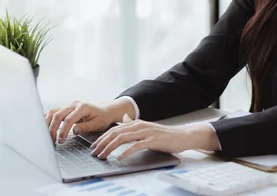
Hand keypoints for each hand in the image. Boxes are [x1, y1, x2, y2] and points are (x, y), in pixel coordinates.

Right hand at [45, 101, 114, 144]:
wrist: (104, 111)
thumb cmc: (102, 118)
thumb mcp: (98, 124)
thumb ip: (86, 127)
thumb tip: (74, 131)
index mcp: (83, 107)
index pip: (69, 119)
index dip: (63, 131)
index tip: (61, 141)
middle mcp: (74, 104)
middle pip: (58, 115)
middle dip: (53, 129)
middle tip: (53, 142)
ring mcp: (69, 106)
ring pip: (53, 112)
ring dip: (48, 124)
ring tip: (48, 137)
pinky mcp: (65, 109)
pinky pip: (53, 113)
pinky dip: (47, 120)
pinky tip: (45, 128)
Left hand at [89, 114, 220, 159]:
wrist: (182, 136)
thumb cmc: (164, 135)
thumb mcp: (147, 128)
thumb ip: (135, 124)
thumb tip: (125, 119)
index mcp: (136, 123)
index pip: (114, 129)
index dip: (102, 138)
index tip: (94, 146)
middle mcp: (139, 125)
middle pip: (116, 133)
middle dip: (103, 143)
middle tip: (95, 152)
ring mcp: (146, 132)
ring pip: (123, 138)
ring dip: (110, 147)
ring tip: (103, 155)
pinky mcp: (152, 140)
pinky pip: (136, 146)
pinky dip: (126, 152)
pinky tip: (120, 158)